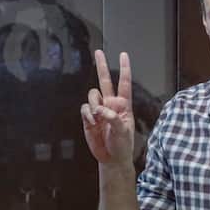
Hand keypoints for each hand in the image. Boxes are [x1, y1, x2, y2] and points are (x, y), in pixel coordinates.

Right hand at [81, 50, 134, 165]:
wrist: (111, 158)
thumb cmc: (122, 145)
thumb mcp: (123, 131)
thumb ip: (113, 118)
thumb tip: (101, 109)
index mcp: (124, 105)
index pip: (124, 83)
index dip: (124, 68)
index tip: (123, 55)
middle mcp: (111, 104)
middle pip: (105, 80)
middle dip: (102, 65)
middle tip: (99, 52)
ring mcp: (99, 110)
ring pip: (92, 95)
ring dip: (94, 104)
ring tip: (98, 119)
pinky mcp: (88, 117)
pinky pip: (85, 108)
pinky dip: (87, 115)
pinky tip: (92, 124)